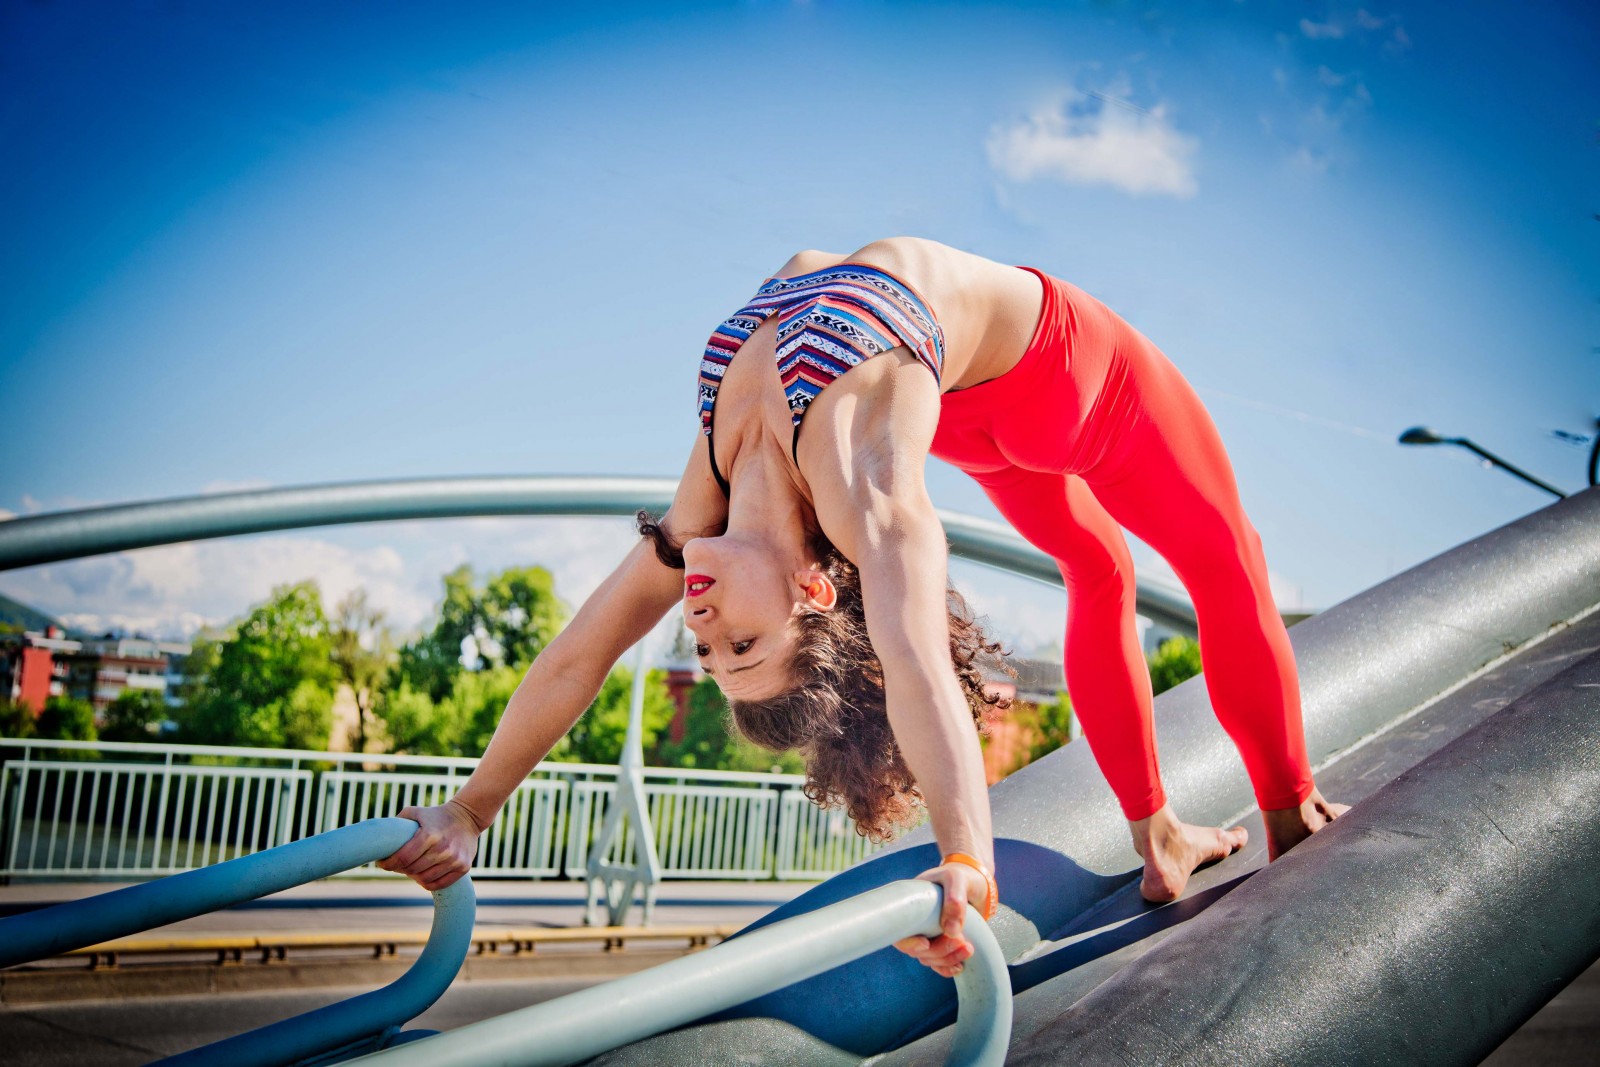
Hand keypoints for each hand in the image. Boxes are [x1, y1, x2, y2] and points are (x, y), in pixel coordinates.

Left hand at [376, 799, 483, 890]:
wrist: (468, 817)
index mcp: (429, 834)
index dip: (388, 864)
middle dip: (399, 869)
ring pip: (424, 879)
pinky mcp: (463, 867)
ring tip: (410, 868)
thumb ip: (397, 822)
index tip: (382, 863)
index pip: (402, 858)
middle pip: (411, 870)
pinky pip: (438, 884)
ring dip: (413, 876)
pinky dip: (427, 882)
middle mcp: (443, 848)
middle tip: (395, 864)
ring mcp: (455, 859)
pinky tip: (422, 874)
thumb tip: (379, 838)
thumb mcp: (416, 812)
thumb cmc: (436, 815)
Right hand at [892, 861, 990, 977]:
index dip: (908, 943)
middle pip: (916, 950)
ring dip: (947, 959)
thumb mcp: (957, 879)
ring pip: (929, 959)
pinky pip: (938, 963)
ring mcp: (929, 934)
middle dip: (938, 951)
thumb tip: (951, 930)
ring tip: (968, 948)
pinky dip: (947, 967)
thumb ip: (954, 898)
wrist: (976, 881)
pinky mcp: (942, 943)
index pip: (899, 931)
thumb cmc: (961, 875)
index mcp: (911, 906)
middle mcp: (916, 922)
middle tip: (961, 940)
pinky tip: (960, 966)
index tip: (925, 944)